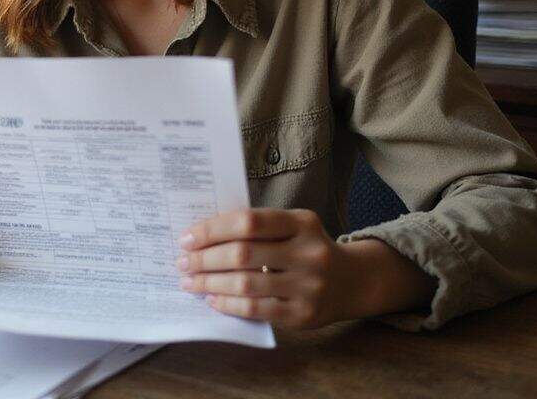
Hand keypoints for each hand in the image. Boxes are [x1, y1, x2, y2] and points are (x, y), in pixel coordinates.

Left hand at [175, 208, 352, 329]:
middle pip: (243, 254)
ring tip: (190, 282)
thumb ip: (258, 228)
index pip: (249, 222)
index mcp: (302, 223)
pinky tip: (212, 300)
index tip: (187, 238)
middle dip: (205, 259)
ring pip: (246, 284)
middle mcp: (309, 253)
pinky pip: (256, 309)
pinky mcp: (303, 315)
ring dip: (210, 284)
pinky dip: (228, 304)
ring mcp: (308, 286)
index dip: (212, 229)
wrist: (354, 281)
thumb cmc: (308, 248)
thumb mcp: (294, 227)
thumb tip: (203, 236)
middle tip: (183, 262)